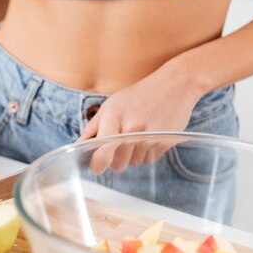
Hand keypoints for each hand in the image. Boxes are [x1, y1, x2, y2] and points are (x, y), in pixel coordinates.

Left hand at [78, 64, 201, 173]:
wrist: (174, 84)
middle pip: (118, 164)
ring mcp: (150, 135)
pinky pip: (149, 160)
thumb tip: (78, 146)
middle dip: (117, 159)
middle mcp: (132, 127)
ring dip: (133, 155)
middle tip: (121, 144)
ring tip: (138, 135)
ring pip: (134, 163)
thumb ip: (92, 127)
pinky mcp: (165, 141)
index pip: (102, 153)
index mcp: (114, 117)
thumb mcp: (111, 105)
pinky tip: (150, 135)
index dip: (98, 164)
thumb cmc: (137, 96)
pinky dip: (148, 152)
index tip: (97, 167)